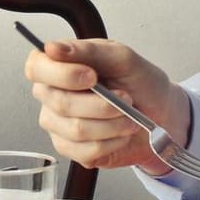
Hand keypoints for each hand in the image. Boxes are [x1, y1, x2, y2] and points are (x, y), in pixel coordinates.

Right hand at [25, 38, 189, 175]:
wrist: (162, 115)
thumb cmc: (141, 83)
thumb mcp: (122, 58)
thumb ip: (89, 50)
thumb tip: (54, 48)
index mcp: (59, 66)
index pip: (36, 67)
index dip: (60, 74)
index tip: (91, 76)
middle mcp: (52, 94)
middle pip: (60, 103)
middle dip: (102, 104)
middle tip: (125, 97)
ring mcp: (58, 124)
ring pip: (76, 129)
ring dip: (113, 124)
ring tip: (129, 117)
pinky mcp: (71, 149)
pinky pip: (86, 151)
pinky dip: (113, 142)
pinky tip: (120, 133)